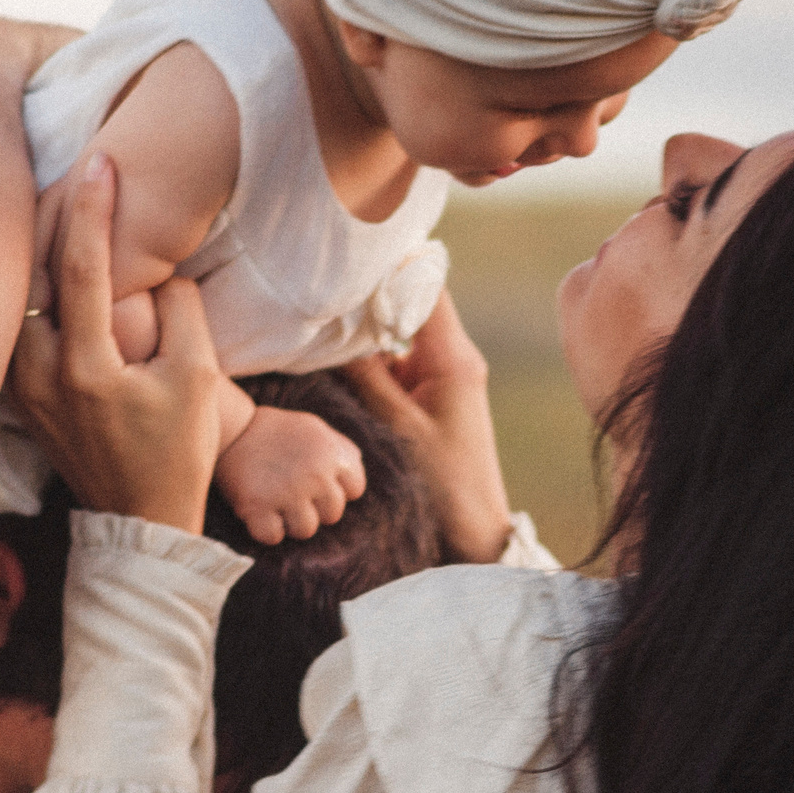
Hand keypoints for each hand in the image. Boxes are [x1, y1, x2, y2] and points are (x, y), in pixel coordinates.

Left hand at [8, 154, 221, 534]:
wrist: (139, 518)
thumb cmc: (178, 451)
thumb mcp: (198, 378)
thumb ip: (181, 312)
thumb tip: (164, 269)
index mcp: (85, 368)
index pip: (83, 267)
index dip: (94, 208)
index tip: (102, 161)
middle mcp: (41, 374)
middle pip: (36, 270)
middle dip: (55, 214)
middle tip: (73, 166)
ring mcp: (23, 386)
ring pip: (21, 296)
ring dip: (40, 248)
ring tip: (59, 200)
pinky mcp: (20, 394)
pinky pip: (19, 324)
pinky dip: (33, 285)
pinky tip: (47, 258)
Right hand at [215, 405, 366, 544]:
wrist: (232, 427)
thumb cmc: (276, 430)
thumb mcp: (315, 429)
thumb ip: (341, 450)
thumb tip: (355, 475)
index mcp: (331, 454)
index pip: (355, 489)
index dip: (337, 489)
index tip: (318, 484)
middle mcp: (314, 475)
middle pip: (333, 514)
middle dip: (315, 507)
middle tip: (294, 493)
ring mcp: (286, 493)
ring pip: (306, 530)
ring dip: (292, 522)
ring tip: (277, 504)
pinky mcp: (257, 506)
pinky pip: (273, 536)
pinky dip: (266, 529)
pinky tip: (260, 512)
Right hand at [343, 291, 513, 562]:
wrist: (474, 536)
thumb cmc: (443, 483)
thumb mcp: (396, 427)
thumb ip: (364, 374)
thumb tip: (330, 330)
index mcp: (454, 358)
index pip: (427, 288)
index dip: (393, 267)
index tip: (352, 255)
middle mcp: (451, 362)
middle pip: (407, 311)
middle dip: (368, 302)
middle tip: (323, 291)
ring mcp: (440, 382)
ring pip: (395, 342)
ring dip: (363, 339)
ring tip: (319, 327)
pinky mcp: (429, 402)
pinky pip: (394, 370)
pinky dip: (368, 366)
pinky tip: (333, 366)